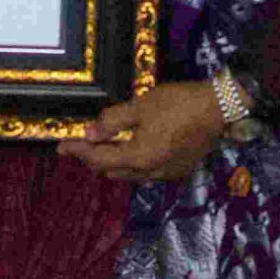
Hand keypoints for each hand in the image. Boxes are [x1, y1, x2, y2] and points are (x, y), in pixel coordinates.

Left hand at [56, 80, 223, 182]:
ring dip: (115, 163)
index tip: (61, 146)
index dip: (79, 151)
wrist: (218, 108)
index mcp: (139, 158)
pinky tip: (133, 148)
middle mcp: (151, 173)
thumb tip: (89, 134)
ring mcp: (167, 174)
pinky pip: (147, 172)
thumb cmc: (177, 104)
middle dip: (95, 159)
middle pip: (114, 171)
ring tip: (104, 146)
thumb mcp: (140, 107)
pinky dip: (134, 163)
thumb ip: (112, 121)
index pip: (99, 159)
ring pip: (131, 175)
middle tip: (82, 143)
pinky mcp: (179, 169)